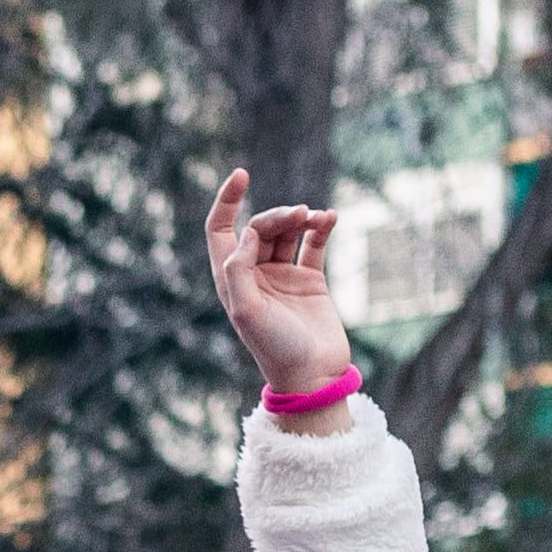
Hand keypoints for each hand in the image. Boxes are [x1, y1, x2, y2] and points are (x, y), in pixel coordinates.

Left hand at [206, 173, 355, 405]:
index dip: (226, 201)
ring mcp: (282, 275)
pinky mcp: (310, 280)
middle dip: (277, 215)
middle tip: (298, 214)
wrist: (312, 377)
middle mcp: (254, 275)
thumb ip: (239, 271)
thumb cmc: (275, 349)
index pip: (221, 230)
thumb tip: (245, 234)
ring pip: (288, 231)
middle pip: (260, 227)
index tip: (241, 174)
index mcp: (231, 281)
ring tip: (316, 217)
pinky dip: (321, 228)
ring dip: (301, 218)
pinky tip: (330, 217)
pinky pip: (314, 244)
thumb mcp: (247, 312)